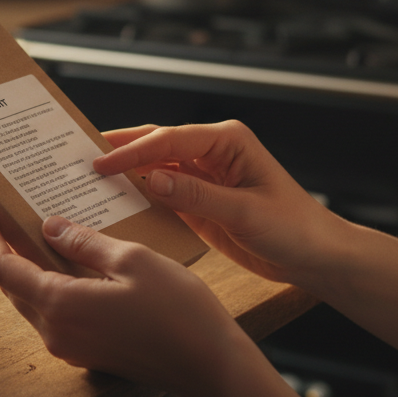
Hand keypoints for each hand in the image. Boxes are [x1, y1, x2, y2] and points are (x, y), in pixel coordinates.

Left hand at [0, 211, 301, 396]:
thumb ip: (85, 242)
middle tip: (6, 216)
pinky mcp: (87, 352)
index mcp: (60, 305)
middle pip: (12, 286)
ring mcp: (71, 347)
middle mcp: (56, 332)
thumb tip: (49, 227)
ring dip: (29, 269)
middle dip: (5, 250)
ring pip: (33, 301)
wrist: (208, 363)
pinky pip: (55, 314)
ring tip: (37, 233)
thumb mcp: (132, 259)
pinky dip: (52, 285)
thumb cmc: (177, 310)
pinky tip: (69, 263)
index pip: (2, 269)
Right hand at [97, 121, 341, 289]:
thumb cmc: (295, 228)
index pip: (170, 139)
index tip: (101, 163)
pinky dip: (140, 196)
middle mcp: (214, 152)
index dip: (132, 150)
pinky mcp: (201, 201)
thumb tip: (153, 177)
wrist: (317, 257)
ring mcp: (205, 176)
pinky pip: (164, 193)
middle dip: (121, 149)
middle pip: (157, 144)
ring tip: (89, 178)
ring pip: (156, 167)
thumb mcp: (245, 212)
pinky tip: (116, 203)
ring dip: (127, 173)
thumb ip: (197, 195)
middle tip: (80, 156)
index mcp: (228, 141)